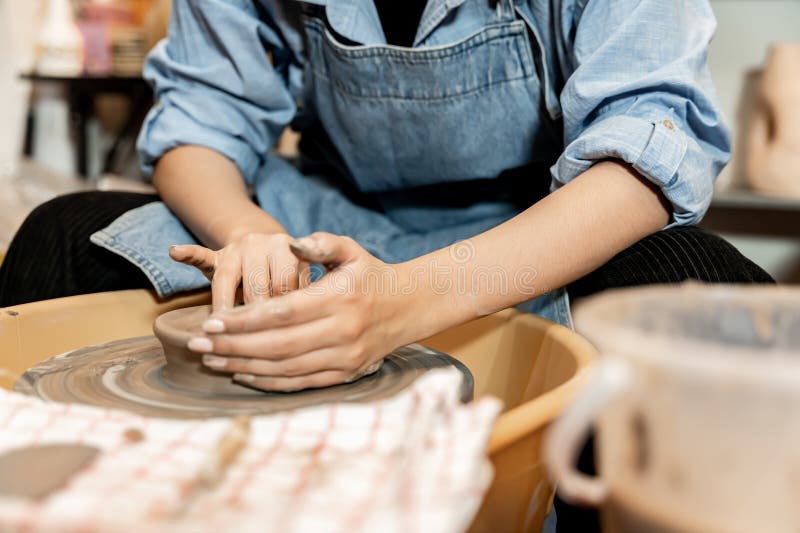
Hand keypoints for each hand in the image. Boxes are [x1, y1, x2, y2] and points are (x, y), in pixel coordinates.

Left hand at [186, 233, 417, 391]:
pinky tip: (242, 374)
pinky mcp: (345, 374)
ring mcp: (345, 358)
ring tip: (212, 360)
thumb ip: (320, 243)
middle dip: (233, 346)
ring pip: (285, 368)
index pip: (282, 313)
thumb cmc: (370, 274)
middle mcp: (342, 332)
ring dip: (244, 366)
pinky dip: (268, 382)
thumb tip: (290, 242)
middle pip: (277, 345)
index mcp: (339, 299)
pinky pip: (300, 383)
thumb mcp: (351, 250)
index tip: (211, 320)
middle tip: (199, 344)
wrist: (409, 307)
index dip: (243, 320)